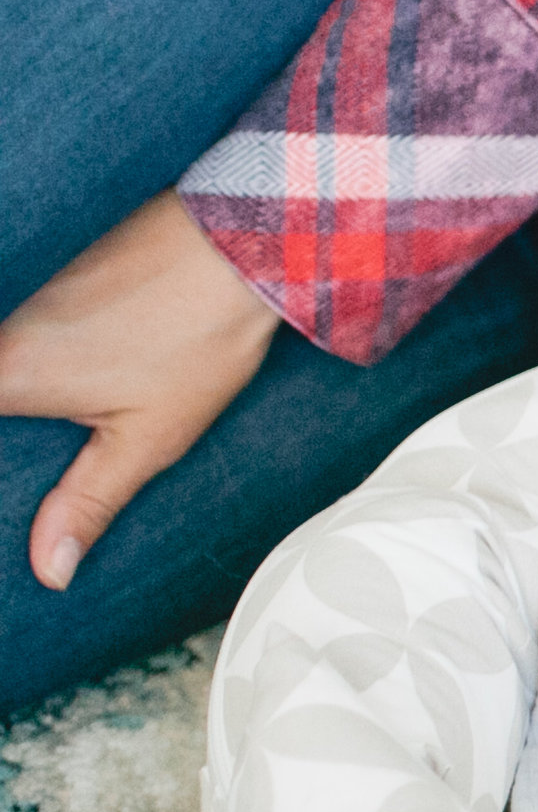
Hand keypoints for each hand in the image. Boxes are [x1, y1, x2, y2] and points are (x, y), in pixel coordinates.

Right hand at [0, 193, 280, 590]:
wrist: (239, 243)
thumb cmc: (199, 336)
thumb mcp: (146, 438)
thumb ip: (87, 503)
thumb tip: (50, 568)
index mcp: (0, 373)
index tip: (9, 475)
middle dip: (8, 444)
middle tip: (31, 468)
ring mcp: (15, 299)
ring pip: (0, 366)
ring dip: (18, 409)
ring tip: (49, 430)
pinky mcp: (42, 279)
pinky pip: (14, 337)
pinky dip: (27, 367)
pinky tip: (63, 387)